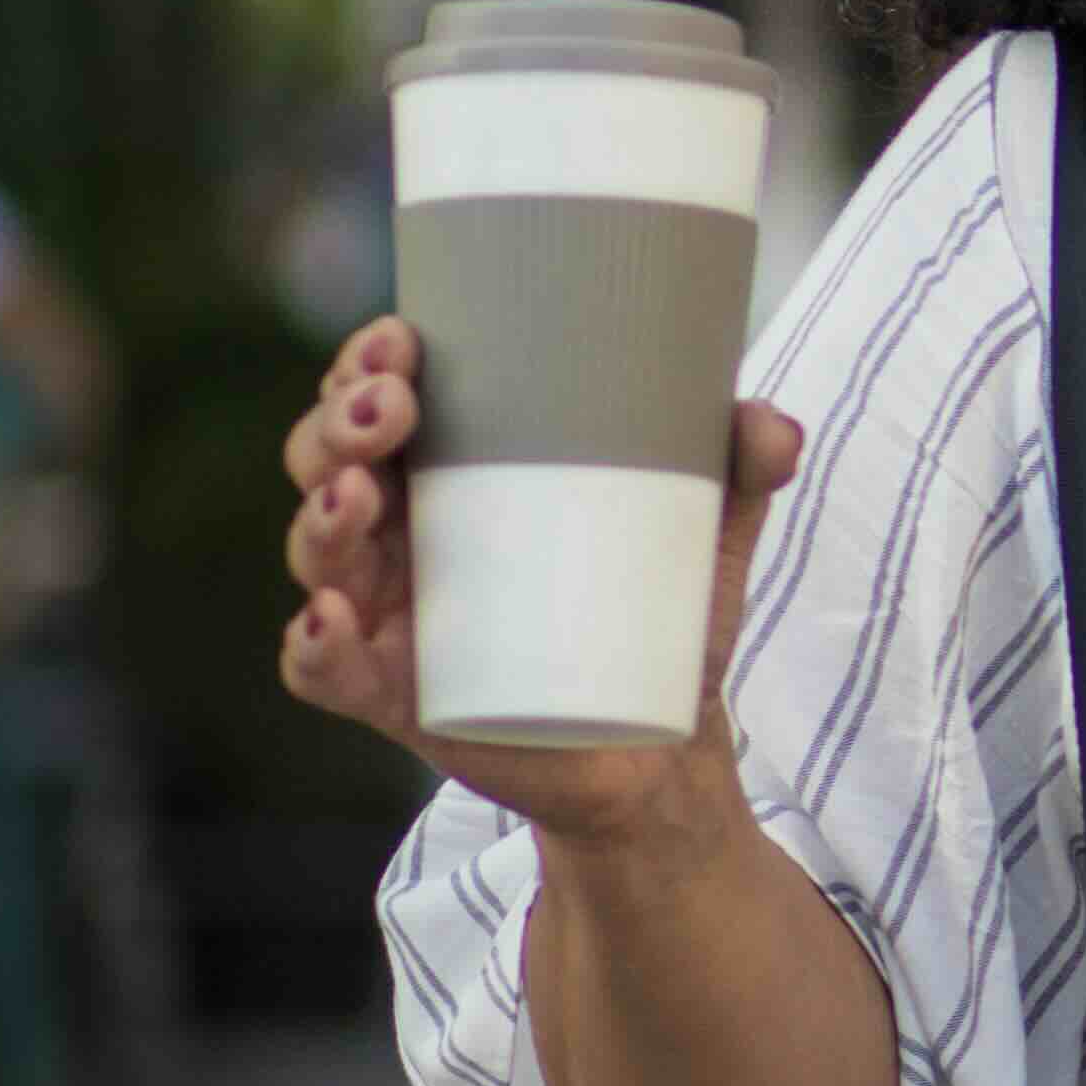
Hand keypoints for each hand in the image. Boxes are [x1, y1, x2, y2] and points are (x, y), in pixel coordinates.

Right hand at [271, 315, 797, 852]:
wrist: (663, 747)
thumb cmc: (661, 616)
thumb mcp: (707, 533)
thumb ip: (742, 470)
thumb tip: (772, 425)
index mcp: (452, 473)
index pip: (380, 397)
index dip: (369, 362)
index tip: (403, 338)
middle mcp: (399, 535)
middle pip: (329, 460)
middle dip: (339, 422)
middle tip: (391, 404)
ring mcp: (386, 615)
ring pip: (320, 551)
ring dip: (322, 514)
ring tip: (358, 492)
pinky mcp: (390, 696)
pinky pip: (322, 669)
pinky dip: (314, 643)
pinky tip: (332, 616)